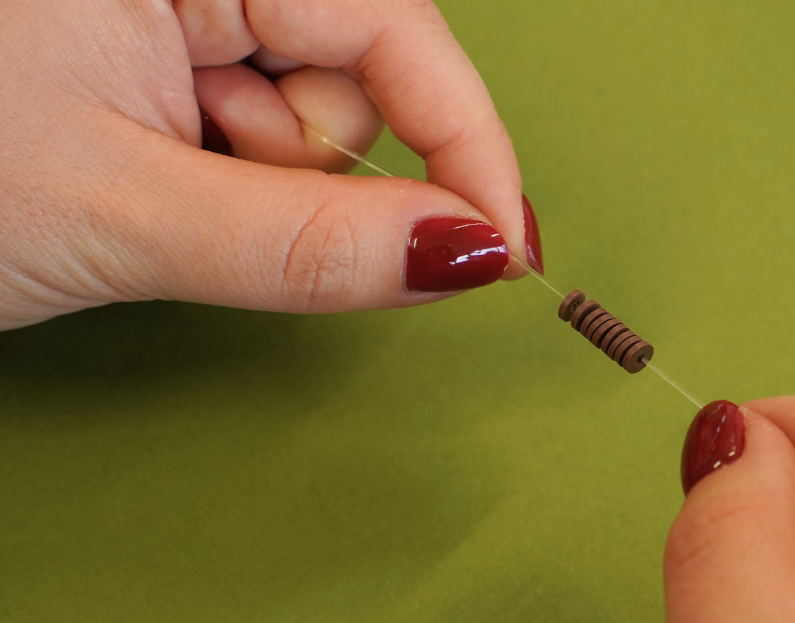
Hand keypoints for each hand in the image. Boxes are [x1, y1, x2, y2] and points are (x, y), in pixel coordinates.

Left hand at [0, 0, 539, 330]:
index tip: (503, 247)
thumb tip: (462, 255)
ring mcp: (173, 9)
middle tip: (212, 203)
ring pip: (306, 109)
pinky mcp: (154, 54)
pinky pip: (251, 126)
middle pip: (356, 71)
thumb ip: (308, 244)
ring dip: (260, 178)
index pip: (400, 31)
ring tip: (147, 190)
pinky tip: (145, 179)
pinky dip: (224, 177)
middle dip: (319, 163)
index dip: (466, 144)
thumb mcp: (122, 212)